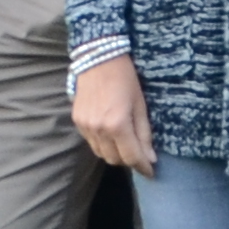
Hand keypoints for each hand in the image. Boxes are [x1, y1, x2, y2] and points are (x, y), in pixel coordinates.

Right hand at [69, 54, 158, 175]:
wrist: (98, 57)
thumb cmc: (125, 78)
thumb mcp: (141, 104)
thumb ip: (144, 133)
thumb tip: (151, 158)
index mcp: (118, 124)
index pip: (131, 157)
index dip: (143, 167)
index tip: (151, 172)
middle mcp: (99, 129)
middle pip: (114, 160)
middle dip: (129, 161)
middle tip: (139, 155)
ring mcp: (85, 126)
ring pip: (101, 154)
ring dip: (114, 154)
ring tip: (125, 145)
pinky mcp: (77, 121)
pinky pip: (91, 142)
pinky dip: (102, 144)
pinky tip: (110, 134)